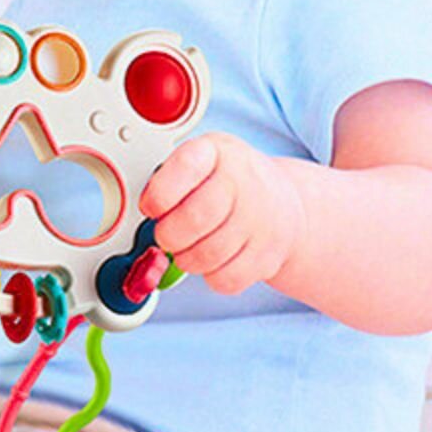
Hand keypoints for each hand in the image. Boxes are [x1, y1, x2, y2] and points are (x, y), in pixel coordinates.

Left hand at [138, 133, 305, 295]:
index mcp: (218, 152)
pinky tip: (214, 260)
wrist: (286, 206)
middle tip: (167, 235)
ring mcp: (260, 220)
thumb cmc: (231, 184)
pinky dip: (211, 276)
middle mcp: (244, 182)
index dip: (159, 195)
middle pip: (194, 219)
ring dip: (186, 259)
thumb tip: (146, 209)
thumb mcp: (202, 161)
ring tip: (189, 247)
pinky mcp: (268, 255)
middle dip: (168, 235)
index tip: (151, 207)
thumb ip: (169, 179)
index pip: (185, 167)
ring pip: (207, 255)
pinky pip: (225, 279)